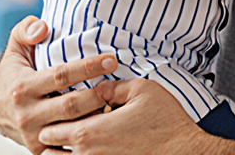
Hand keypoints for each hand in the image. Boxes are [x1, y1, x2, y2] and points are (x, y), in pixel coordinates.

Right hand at [0, 16, 119, 154]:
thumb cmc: (12, 73)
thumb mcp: (15, 48)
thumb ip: (26, 30)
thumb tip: (43, 27)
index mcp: (23, 87)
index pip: (61, 76)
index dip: (88, 67)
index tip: (111, 60)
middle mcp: (27, 113)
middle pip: (71, 106)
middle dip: (99, 94)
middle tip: (119, 84)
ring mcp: (33, 134)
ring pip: (72, 128)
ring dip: (96, 117)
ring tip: (116, 103)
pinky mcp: (39, 148)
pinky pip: (67, 144)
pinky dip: (86, 136)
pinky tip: (104, 123)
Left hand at [39, 79, 216, 153]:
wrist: (185, 152)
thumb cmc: (165, 121)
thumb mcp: (142, 90)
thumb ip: (112, 87)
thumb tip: (96, 88)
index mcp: (89, 132)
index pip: (50, 129)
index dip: (53, 119)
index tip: (62, 111)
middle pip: (49, 152)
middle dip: (53, 138)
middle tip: (64, 126)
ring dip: (63, 153)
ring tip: (75, 141)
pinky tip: (95, 150)